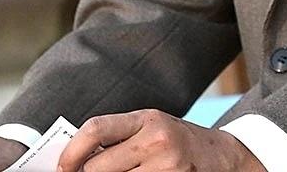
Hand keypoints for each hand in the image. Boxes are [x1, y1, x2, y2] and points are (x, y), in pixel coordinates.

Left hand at [58, 109, 266, 171]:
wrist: (223, 157)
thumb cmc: (179, 143)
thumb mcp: (152, 128)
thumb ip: (118, 138)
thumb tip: (74, 159)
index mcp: (147, 119)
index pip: (96, 129)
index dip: (71, 152)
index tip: (62, 167)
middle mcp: (157, 141)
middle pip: (98, 167)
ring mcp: (166, 168)